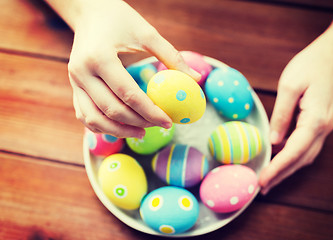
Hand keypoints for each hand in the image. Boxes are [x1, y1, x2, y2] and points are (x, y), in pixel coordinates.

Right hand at [67, 0, 199, 137]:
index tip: (168, 121)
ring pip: (94, 119)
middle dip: (138, 123)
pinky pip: (85, 116)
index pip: (128, 94)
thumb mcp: (147, 34)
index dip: (150, 112)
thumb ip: (171, 57)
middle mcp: (82, 72)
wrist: (90, 12)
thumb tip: (196, 79)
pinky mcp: (74, 88)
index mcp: (100, 57)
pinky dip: (103, 126)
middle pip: (112, 110)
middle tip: (159, 126)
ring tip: (142, 132)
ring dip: (119, 131)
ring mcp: (74, 82)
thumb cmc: (121, 21)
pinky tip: (122, 127)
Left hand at [259, 33, 332, 193]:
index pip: (293, 152)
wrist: (332, 55)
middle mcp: (323, 128)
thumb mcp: (289, 85)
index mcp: (315, 119)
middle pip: (300, 159)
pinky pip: (306, 147)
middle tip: (261, 188)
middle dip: (281, 175)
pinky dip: (292, 158)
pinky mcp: (320, 123)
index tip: (261, 181)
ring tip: (268, 180)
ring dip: (287, 169)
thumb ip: (281, 115)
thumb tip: (274, 140)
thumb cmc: (309, 65)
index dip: (276, 168)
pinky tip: (280, 161)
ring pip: (305, 156)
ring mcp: (324, 127)